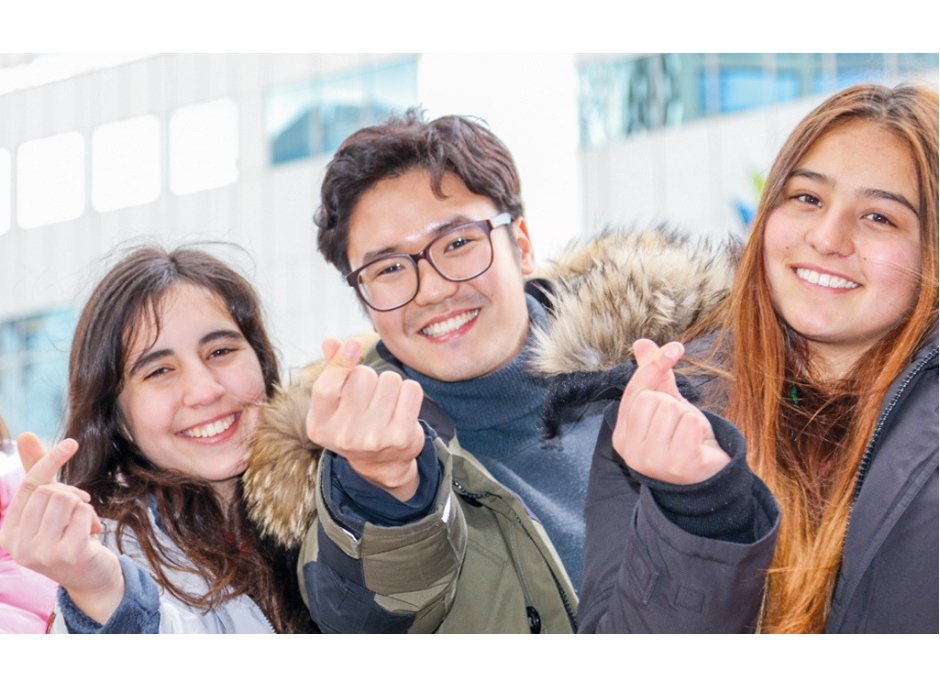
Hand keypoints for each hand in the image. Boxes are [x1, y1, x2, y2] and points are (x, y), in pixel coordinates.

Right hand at [0, 433, 123, 623]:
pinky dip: (92, 518)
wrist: (91, 578)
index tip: (72, 443)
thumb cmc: (69, 536)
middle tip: (81, 511)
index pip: (29, 485)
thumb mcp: (51, 506)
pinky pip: (83, 513)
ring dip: (83, 507)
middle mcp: (18, 546)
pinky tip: (92, 535)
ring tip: (83, 525)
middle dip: (71, 494)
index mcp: (8, 533)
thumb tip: (26, 435)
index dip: (50, 461)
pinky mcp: (68, 555)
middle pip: (50, 491)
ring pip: (66, 500)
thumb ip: (37, 473)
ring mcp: (41, 553)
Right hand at [306, 338, 425, 500]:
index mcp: (320, 426)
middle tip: (369, 398)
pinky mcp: (400, 436)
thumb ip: (332, 370)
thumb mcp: (335, 403)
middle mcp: (344, 436)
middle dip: (369, 377)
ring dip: (391, 385)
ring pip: (389, 380)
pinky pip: (411, 390)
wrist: (383, 463)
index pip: (326, 387)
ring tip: (385, 404)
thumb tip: (330, 341)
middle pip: (363, 377)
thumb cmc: (355, 423)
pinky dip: (409, 393)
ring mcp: (373, 439)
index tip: (354, 344)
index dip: (341, 361)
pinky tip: (401, 408)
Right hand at [611, 339, 729, 484]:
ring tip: (688, 434)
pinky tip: (697, 443)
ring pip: (672, 410)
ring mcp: (654, 462)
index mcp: (622, 437)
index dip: (656, 365)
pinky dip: (699, 428)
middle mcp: (632, 453)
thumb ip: (652, 375)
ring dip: (688, 417)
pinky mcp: (679, 466)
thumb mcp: (665, 403)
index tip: (677, 347)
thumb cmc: (683, 437)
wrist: (708, 475)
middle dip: (673, 403)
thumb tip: (641, 343)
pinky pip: (690, 425)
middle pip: (652, 399)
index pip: (635, 390)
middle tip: (679, 423)